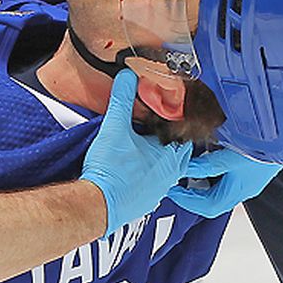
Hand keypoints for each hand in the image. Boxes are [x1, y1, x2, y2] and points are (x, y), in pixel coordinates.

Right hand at [81, 71, 194, 231]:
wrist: (97, 205)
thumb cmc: (110, 171)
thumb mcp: (115, 127)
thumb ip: (122, 100)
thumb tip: (128, 77)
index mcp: (171, 156)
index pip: (185, 134)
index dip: (177, 121)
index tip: (168, 113)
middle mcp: (171, 175)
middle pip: (178, 151)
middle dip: (168, 139)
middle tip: (157, 128)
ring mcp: (159, 190)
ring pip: (166, 169)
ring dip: (157, 157)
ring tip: (143, 146)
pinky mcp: (145, 201)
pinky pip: (152, 184)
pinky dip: (146, 174)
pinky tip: (133, 168)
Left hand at [167, 146, 281, 218]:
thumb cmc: (261, 149)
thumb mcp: (228, 158)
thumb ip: (205, 165)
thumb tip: (183, 167)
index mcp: (236, 192)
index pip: (207, 207)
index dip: (187, 201)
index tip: (171, 190)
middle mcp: (243, 190)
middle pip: (212, 200)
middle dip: (192, 194)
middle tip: (176, 182)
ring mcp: (248, 180)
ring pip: (219, 188)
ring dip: (202, 181)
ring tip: (187, 169)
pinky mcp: (252, 169)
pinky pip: (227, 177)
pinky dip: (213, 171)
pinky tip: (206, 158)